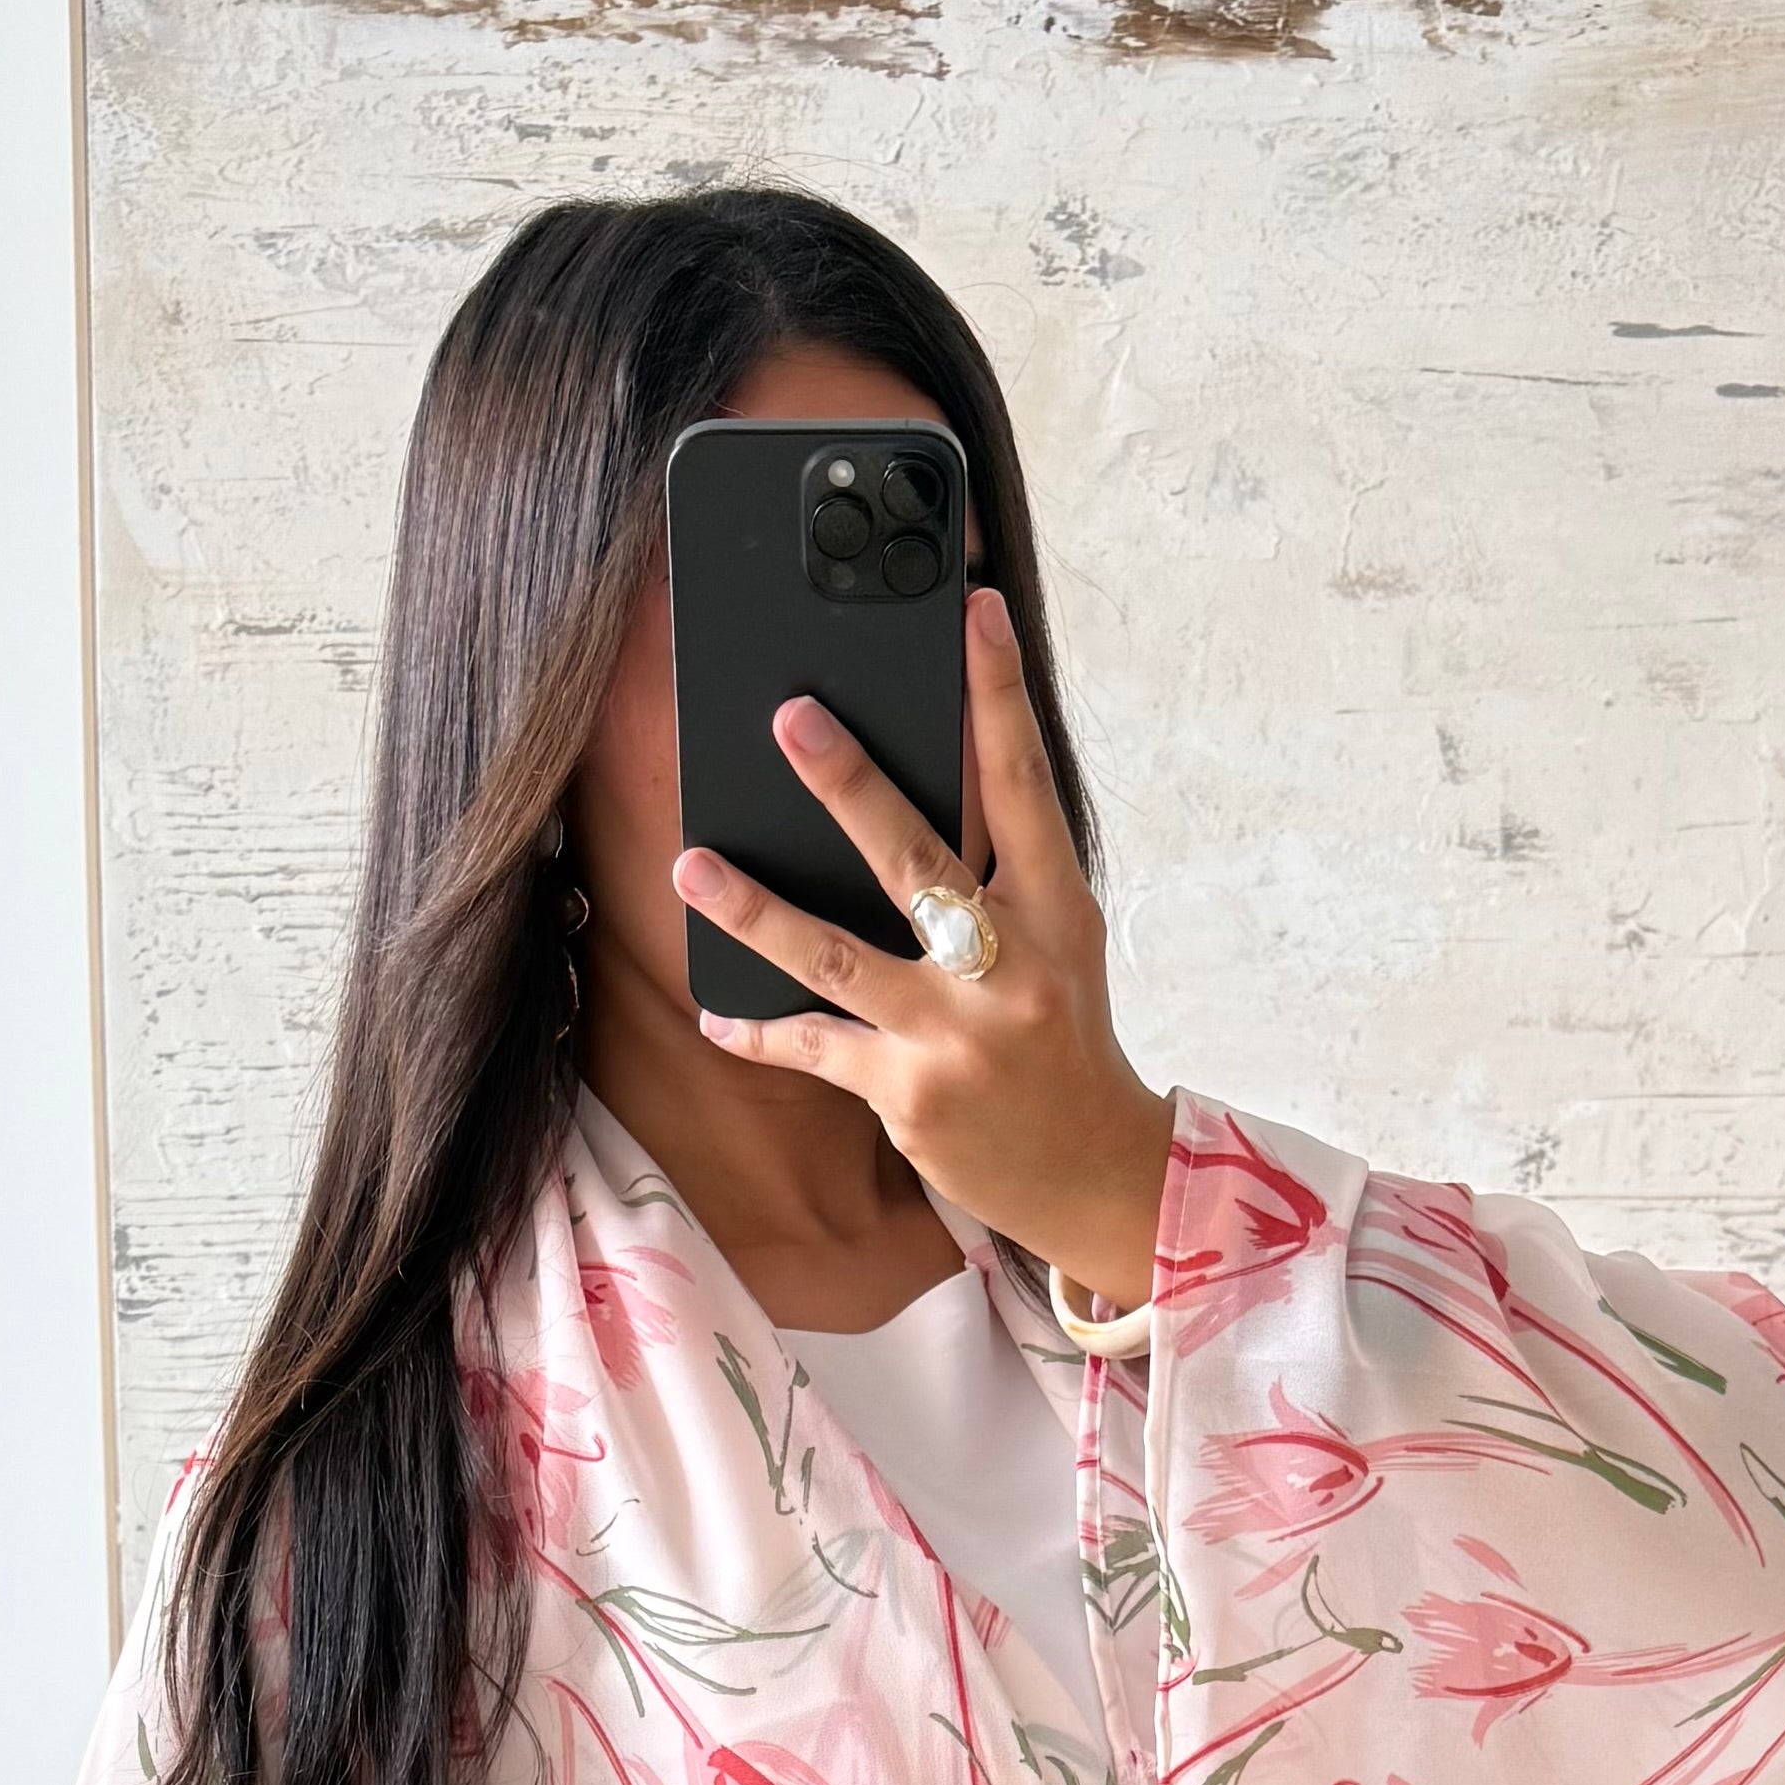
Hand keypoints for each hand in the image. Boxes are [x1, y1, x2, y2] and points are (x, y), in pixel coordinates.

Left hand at [670, 589, 1174, 1313]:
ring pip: (836, 957)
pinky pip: (817, 1047)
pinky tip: (715, 1015)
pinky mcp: (908, 1094)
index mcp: (1055, 911)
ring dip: (756, 910)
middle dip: (849, 785)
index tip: (976, 612)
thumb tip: (898, 798)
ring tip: (692, 864)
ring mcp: (954, 1035)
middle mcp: (1007, 968)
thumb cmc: (1061, 1039)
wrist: (1092, 1172)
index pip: (1024, 784)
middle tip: (789, 718)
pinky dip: (762, 1033)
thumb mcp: (1055, 945)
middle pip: (915, 860)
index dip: (999, 695)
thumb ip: (996, 875)